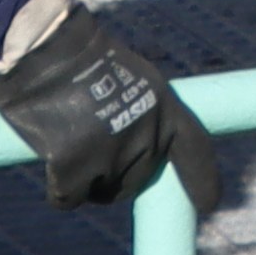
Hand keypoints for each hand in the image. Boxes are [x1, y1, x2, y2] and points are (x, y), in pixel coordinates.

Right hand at [0, 0, 231, 216]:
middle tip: (87, 156)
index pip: (195, 151)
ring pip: (101, 192)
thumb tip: (138, 152)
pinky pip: (67, 198)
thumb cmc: (80, 60)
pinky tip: (50, 160)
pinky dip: (57, 190)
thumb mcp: (131, 79)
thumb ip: (141, 117)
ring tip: (66, 144)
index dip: (202, 181)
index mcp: (166, 108)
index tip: (208, 205)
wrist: (46, 49)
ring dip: (83, 181)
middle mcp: (148, 135)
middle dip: (113, 180)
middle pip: (135, 183)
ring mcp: (113, 153)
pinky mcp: (76, 167)